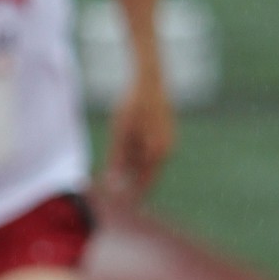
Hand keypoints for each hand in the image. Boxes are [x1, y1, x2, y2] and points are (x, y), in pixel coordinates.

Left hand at [94, 72, 174, 215]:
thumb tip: (112, 182)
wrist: (150, 80)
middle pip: (145, 172)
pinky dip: (138, 150)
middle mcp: (166, 150)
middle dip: (130, 177)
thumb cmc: (132, 105)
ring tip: (119, 141)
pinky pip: (151, 149)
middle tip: (110, 178)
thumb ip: (117, 159)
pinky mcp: (166, 133)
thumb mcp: (120, 133)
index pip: (144, 183)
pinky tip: (128, 134)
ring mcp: (168, 141)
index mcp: (156, 153)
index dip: (130, 193)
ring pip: (147, 160)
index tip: (116, 199)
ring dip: (132, 161)